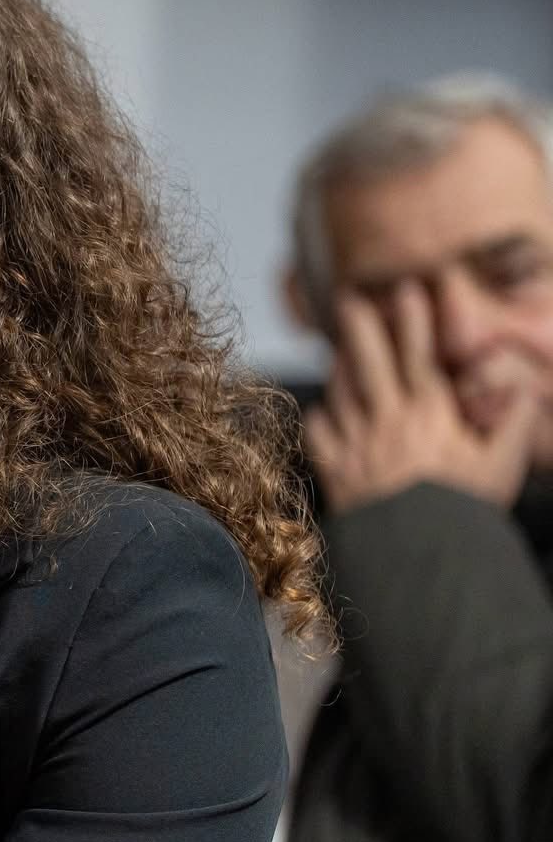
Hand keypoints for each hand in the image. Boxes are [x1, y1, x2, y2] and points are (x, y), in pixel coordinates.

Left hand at [305, 285, 536, 511]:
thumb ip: (513, 420)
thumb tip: (520, 385)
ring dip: (340, 365)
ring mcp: (357, 443)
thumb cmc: (466, 509)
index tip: (407, 290)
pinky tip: (324, 408)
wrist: (420, 551)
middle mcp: (388, 420)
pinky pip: (319, 432)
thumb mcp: (503, 464)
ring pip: (341, 390)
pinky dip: (321, 415)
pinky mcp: (335, 469)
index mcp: (430, 414)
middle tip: (349, 296)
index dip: (413, 320)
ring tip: (340, 349)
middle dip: (360, 325)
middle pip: (369, 360)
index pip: (418, 354)